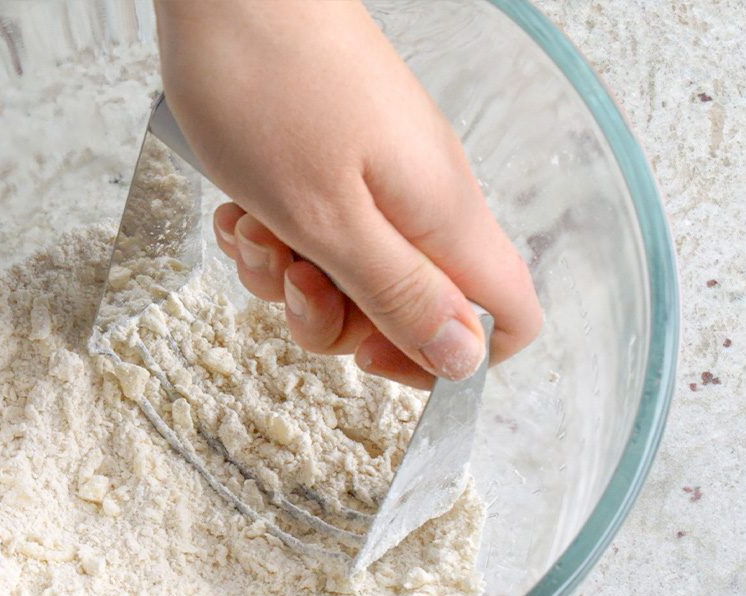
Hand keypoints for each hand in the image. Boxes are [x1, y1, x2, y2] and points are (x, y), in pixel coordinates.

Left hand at [155, 0, 540, 387]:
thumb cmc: (270, 87)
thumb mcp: (328, 219)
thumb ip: (398, 294)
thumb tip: (464, 359)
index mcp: (443, 218)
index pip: (506, 317)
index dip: (447, 359)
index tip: (372, 354)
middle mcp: (423, 200)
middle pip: (410, 307)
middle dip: (338, 317)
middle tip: (292, 280)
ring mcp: (378, 176)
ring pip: (350, 274)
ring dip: (291, 274)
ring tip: (254, 228)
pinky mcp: (334, 159)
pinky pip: (316, 231)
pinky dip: (273, 236)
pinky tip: (239, 210)